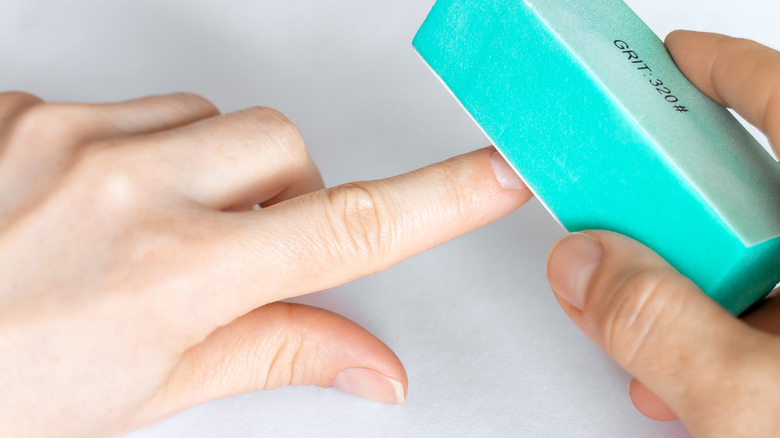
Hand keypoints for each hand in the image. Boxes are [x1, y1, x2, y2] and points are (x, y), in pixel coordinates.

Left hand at [0, 93, 531, 436]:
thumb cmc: (1, 393)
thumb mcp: (151, 393)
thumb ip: (275, 352)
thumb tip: (371, 365)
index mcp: (173, 277)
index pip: (346, 230)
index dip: (437, 201)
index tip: (495, 175)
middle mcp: (126, 189)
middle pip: (283, 145)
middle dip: (287, 192)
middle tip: (242, 246)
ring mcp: (67, 136)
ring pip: (210, 119)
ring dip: (212, 169)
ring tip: (157, 228)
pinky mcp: (23, 108)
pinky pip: (125, 106)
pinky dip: (136, 151)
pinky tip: (93, 202)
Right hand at [546, 31, 779, 436]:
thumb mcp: (766, 407)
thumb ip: (661, 328)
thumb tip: (584, 266)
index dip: (727, 73)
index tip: (672, 60)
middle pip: (768, 196)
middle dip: (679, 209)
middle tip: (624, 210)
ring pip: (771, 270)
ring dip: (693, 292)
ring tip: (638, 320)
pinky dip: (729, 345)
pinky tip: (690, 382)